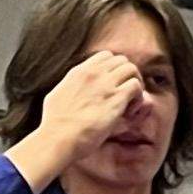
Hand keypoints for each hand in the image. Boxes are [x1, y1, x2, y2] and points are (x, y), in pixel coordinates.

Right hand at [10, 48, 143, 188]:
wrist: (59, 137)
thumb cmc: (54, 124)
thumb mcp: (56, 96)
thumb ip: (68, 87)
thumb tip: (69, 88)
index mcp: (79, 72)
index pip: (105, 56)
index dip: (114, 68)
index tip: (114, 84)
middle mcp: (93, 73)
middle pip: (121, 60)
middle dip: (127, 75)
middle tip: (125, 94)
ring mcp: (105, 84)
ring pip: (131, 69)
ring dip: (135, 84)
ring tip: (129, 102)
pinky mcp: (116, 98)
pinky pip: (136, 86)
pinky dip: (138, 98)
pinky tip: (128, 112)